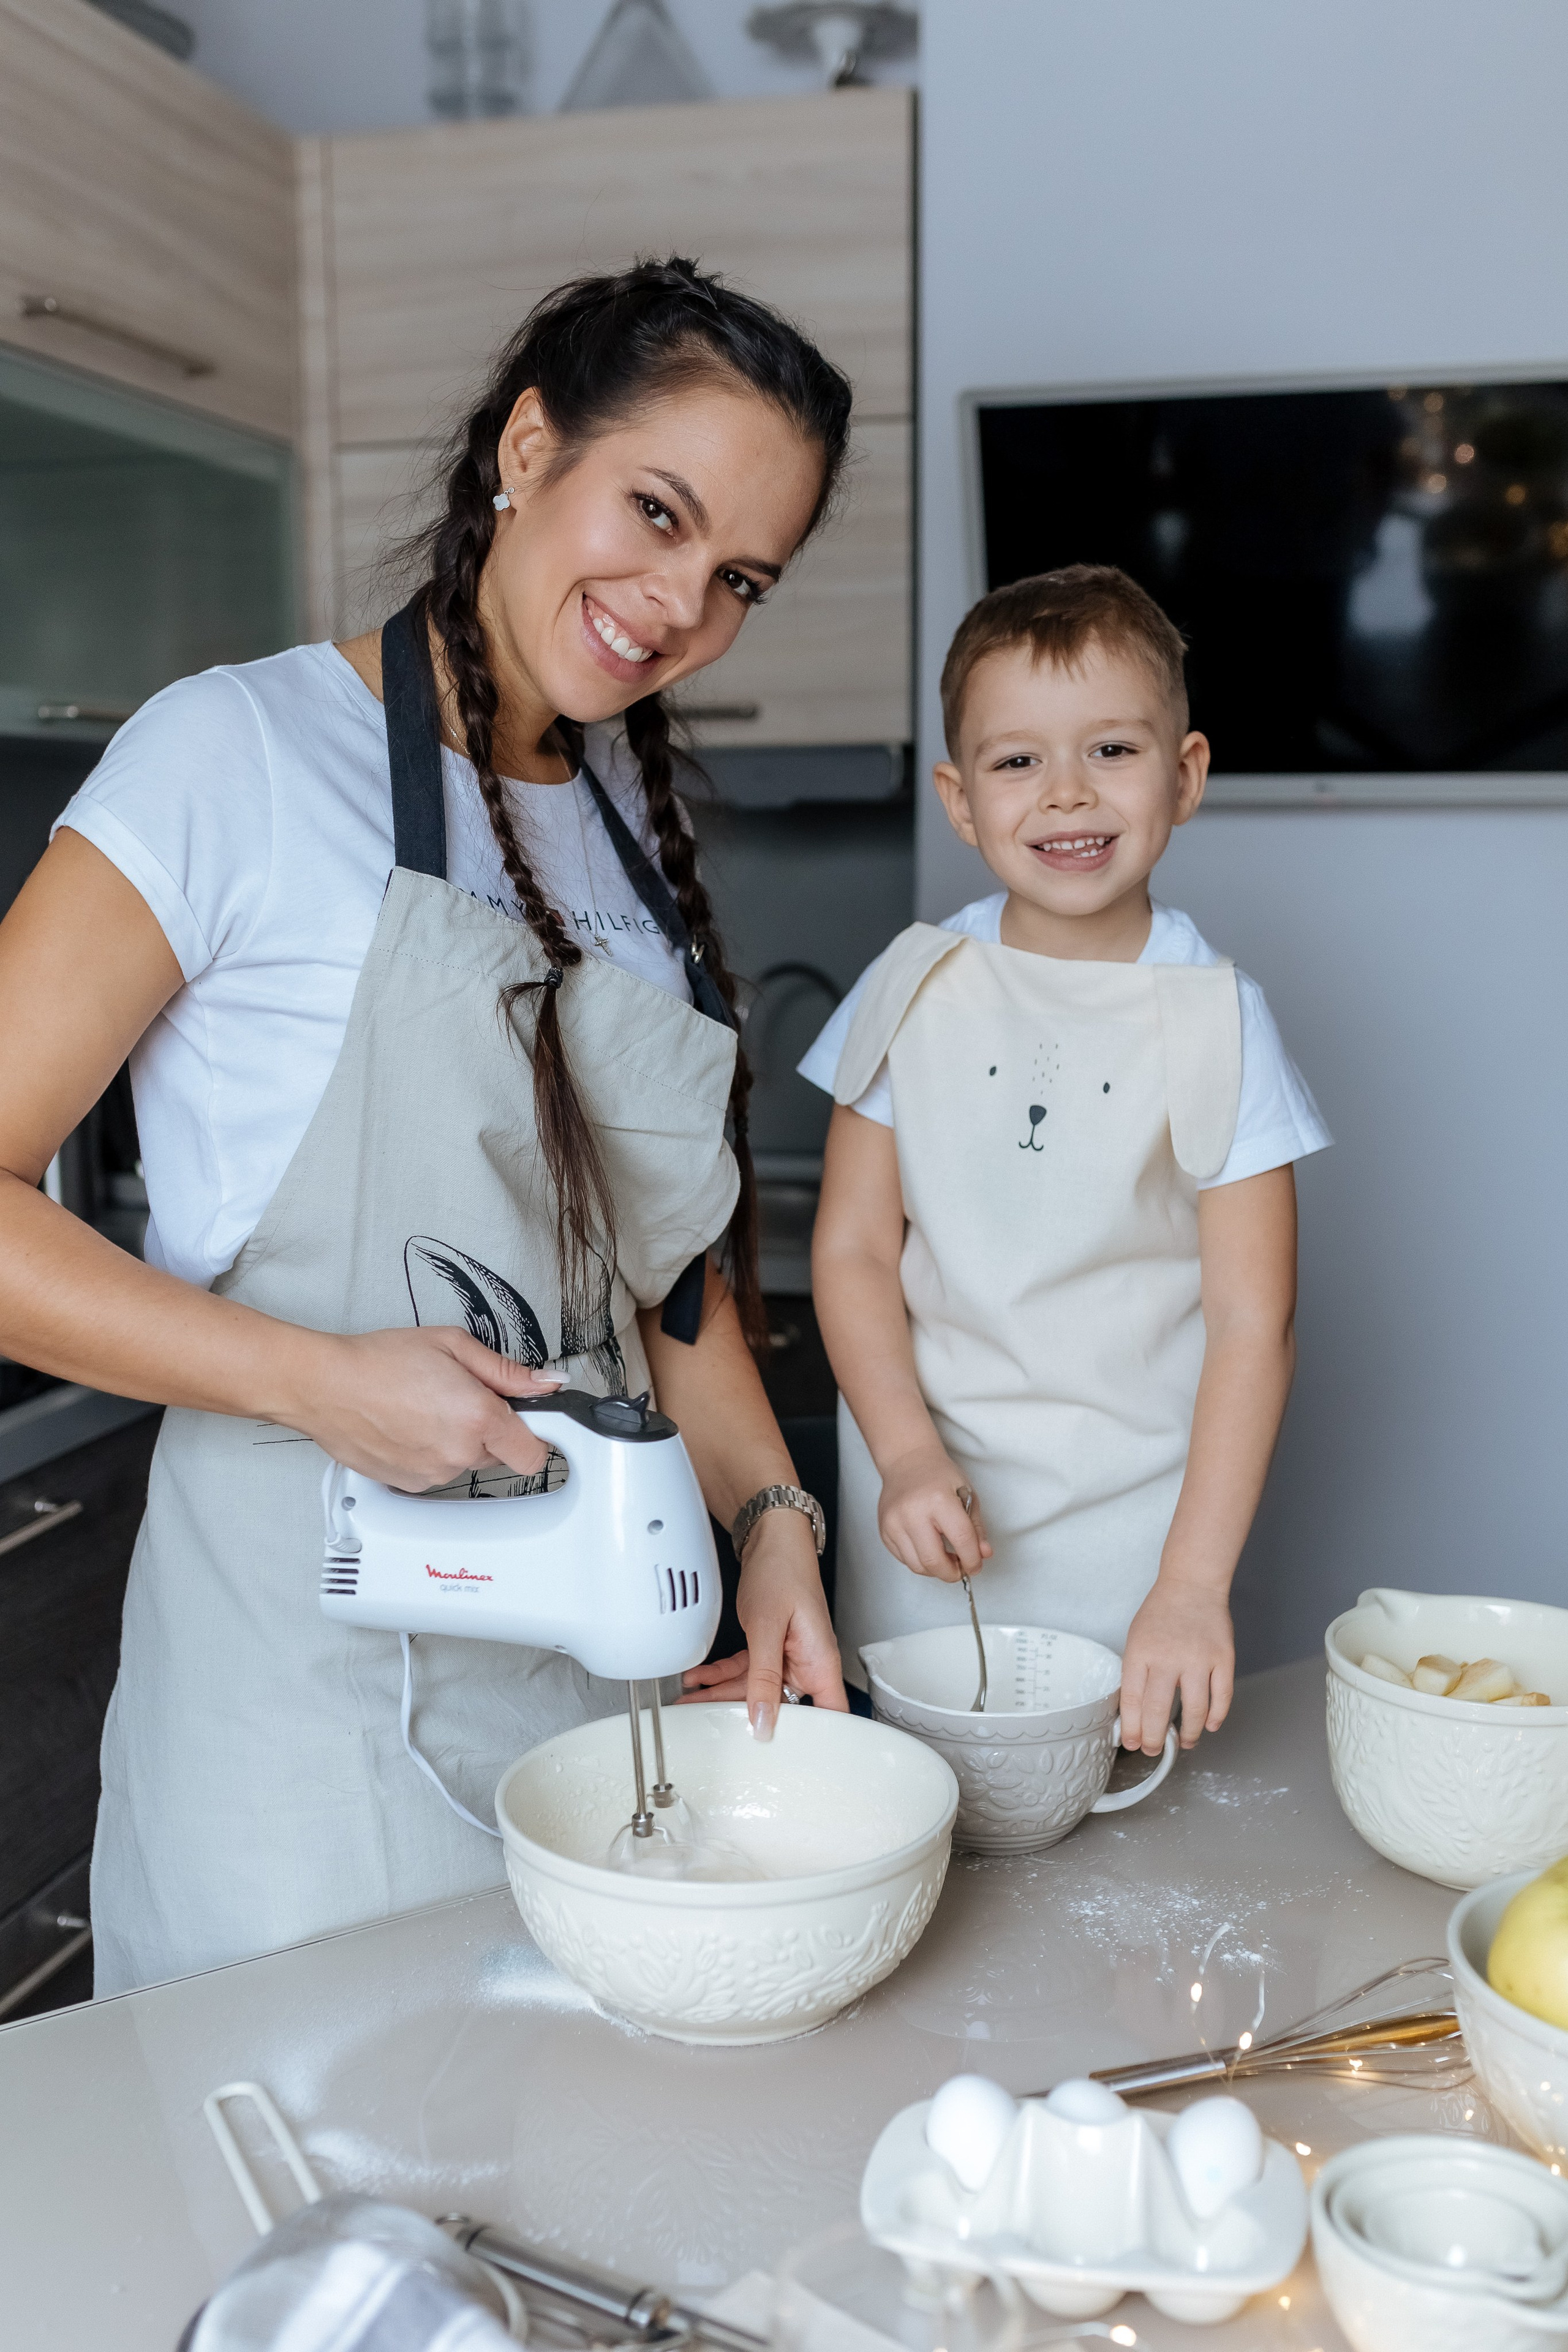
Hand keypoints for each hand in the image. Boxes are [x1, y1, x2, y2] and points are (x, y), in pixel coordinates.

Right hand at [288, 1325, 561, 1488]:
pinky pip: (436, 1471)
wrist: (324, 1385)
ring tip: (424, 1407)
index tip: (528, 1419)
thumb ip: (506, 1371)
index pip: (534, 1453)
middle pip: (498, 1453)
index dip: (535, 1434)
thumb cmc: (379, 1360)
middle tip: (457, 1396)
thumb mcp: (452, 1345)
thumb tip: (545, 1383)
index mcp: (477, 1418)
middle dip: (488, 1427)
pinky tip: (407, 1425)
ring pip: (465, 1462)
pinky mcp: (408, 1484)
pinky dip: (429, 1452)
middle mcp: (457, 1453)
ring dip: (456, 1440)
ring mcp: (431, 1474)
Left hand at [679, 1506, 846, 1737]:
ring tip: (692, 1701)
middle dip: (744, 1716)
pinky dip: (722, 1673)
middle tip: (712, 1725)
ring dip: (722, 1693)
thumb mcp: (768, 1627)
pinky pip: (745, 1669)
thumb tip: (762, 1719)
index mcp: (820, 1662)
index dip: (814, 1743)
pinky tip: (699, 1677)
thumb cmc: (784, 1570)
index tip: (779, 1754)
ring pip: (755, 1689)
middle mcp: (807, 1663)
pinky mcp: (769, 1645)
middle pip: (781, 1706)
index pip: (830, 1718)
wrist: (770, 1537)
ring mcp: (787, 1655)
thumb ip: (763, 1676)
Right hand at [876, 1444, 990, 1581]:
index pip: (961, 1540)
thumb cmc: (938, 1475)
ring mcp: (894, 1523)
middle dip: (952, 1573)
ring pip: (917, 1566)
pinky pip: (904, 1559)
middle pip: (934, 1561)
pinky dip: (920, 1561)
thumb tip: (984, 1554)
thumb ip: (976, 1528)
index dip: (973, 1559)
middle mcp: (912, 1512)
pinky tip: (928, 1547)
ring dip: (935, 1570)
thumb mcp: (967, 1495)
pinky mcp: (884, 1531)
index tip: (976, 1565)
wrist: (907, 1461)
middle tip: (960, 1568)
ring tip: (945, 1558)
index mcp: (938, 1500)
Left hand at [1119, 1577, 1234, 1754]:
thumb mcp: (1136, 1639)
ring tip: (1184, 1742)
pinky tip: (1210, 1725)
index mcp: (1141, 1652)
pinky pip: (1222, 1696)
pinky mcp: (1223, 1658)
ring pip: (1195, 1710)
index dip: (1131, 1728)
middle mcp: (1169, 1657)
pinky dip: (1217, 1716)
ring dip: (1189, 1734)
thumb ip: (1135, 1673)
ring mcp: (1199, 1658)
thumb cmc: (1161, 1613)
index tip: (1131, 1743)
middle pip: (1158, 1710)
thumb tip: (1132, 1713)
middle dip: (1154, 1738)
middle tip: (1153, 1749)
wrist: (1192, 1584)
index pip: (1132, 1700)